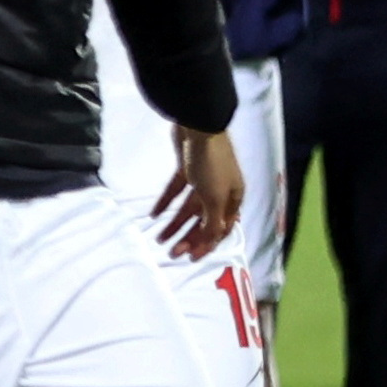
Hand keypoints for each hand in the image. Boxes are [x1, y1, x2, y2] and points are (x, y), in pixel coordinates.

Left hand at [154, 126, 242, 258]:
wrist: (198, 127)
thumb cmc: (211, 163)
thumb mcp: (214, 197)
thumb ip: (213, 221)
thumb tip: (212, 242)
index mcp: (233, 199)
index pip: (222, 229)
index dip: (207, 245)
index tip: (191, 259)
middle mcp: (220, 191)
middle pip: (203, 221)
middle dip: (188, 238)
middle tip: (170, 253)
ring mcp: (203, 179)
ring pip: (188, 208)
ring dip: (174, 224)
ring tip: (158, 239)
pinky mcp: (186, 168)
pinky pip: (175, 191)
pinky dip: (165, 203)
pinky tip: (153, 215)